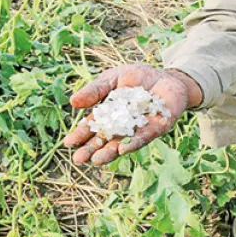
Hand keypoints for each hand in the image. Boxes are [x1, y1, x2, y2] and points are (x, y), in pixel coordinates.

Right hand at [62, 64, 201, 165]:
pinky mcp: (157, 127)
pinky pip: (144, 137)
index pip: (93, 126)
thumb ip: (95, 91)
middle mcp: (123, 125)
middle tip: (78, 159)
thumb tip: (72, 102)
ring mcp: (139, 129)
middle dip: (92, 149)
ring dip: (109, 152)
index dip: (81, 135)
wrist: (166, 76)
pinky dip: (133, 143)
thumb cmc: (138, 77)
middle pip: (105, 139)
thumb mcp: (112, 79)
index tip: (68, 143)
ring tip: (96, 160)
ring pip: (122, 143)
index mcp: (110, 114)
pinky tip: (122, 150)